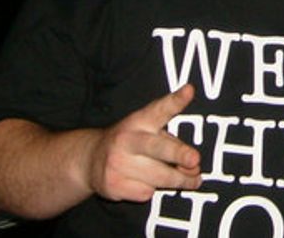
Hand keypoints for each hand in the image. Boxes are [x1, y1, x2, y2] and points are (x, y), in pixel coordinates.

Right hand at [88, 84, 201, 201]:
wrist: (89, 160)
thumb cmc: (132, 144)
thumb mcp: (148, 132)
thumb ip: (173, 144)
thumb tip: (194, 167)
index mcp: (139, 121)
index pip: (159, 109)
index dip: (175, 101)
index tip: (189, 91)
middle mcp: (127, 140)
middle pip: (158, 147)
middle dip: (178, 154)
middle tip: (194, 160)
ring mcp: (118, 163)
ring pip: (159, 177)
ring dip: (180, 181)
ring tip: (191, 180)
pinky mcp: (113, 185)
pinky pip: (146, 193)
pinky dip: (152, 190)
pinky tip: (144, 182)